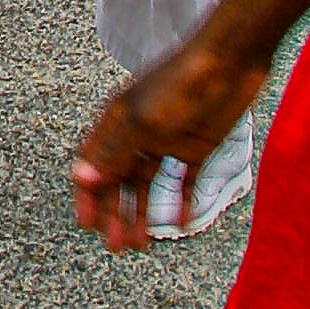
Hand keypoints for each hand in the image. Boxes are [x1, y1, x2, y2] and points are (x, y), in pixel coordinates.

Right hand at [70, 38, 269, 250]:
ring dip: (141, 213)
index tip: (87, 224)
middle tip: (115, 245)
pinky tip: (181, 224)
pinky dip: (180, 202)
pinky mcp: (195, 146)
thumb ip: (113, 153)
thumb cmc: (180, 85)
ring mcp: (166, 141)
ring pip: (146, 184)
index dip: (87, 194)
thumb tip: (81, 178)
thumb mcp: (143, 122)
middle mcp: (137, 133)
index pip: (93, 163)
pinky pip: (183, 181)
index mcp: (116, 122)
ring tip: (141, 244)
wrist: (229, 63)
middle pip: (118, 179)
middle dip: (113, 212)